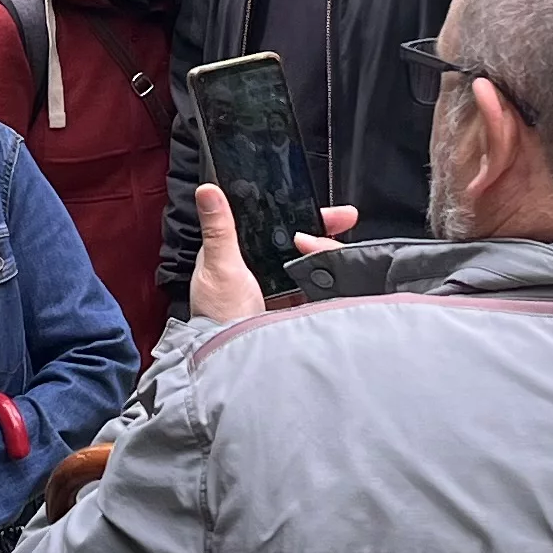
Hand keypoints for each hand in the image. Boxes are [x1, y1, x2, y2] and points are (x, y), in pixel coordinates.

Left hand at [185, 184, 362, 324]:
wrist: (236, 361)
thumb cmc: (219, 316)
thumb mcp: (219, 268)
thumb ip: (219, 231)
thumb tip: (207, 191)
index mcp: (237, 251)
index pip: (270, 220)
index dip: (295, 208)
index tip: (315, 200)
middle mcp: (259, 264)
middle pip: (295, 237)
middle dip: (321, 228)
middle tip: (345, 219)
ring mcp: (278, 284)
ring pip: (308, 258)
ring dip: (325, 253)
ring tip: (336, 252)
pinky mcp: (292, 302)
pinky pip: (315, 283)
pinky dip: (327, 278)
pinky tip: (338, 272)